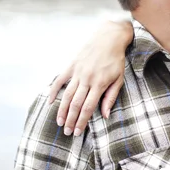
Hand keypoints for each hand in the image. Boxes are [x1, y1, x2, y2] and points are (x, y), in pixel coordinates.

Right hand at [47, 21, 130, 135]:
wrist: (109, 37)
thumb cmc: (116, 60)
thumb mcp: (119, 79)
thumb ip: (111, 97)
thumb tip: (105, 115)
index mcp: (99, 84)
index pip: (88, 108)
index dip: (82, 121)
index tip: (77, 132)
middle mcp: (86, 79)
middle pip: (76, 104)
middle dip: (71, 120)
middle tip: (67, 132)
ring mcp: (77, 72)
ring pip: (67, 95)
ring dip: (62, 110)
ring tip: (59, 122)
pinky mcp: (71, 65)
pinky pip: (60, 80)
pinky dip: (54, 90)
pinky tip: (50, 101)